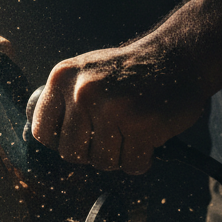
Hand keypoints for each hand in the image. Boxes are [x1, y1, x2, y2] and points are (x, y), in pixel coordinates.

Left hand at [29, 44, 207, 174]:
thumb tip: (46, 138)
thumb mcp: (85, 71)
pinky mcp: (140, 126)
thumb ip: (64, 100)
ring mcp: (111, 110)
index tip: (78, 138)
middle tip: (109, 138)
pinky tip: (146, 139)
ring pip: (101, 162)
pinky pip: (131, 165)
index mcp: (63, 78)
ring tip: (130, 134)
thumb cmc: (131, 70)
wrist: (179, 56)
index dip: (60, 142)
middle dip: (91, 152)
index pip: (42, 132)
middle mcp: (82, 92)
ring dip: (118, 157)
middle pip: (71, 153)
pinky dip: (140, 160)